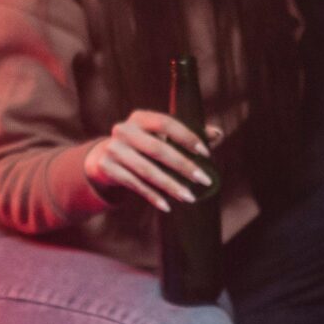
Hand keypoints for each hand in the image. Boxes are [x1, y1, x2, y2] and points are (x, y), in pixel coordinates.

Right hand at [82, 110, 213, 212]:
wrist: (105, 158)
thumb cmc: (143, 146)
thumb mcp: (161, 137)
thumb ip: (188, 135)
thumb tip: (218, 133)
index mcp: (140, 118)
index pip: (166, 123)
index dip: (187, 137)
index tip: (206, 153)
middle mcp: (123, 130)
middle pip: (157, 149)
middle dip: (183, 166)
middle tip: (204, 180)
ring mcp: (113, 149)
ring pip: (146, 170)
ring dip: (170, 185)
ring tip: (189, 197)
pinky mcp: (107, 168)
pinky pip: (134, 184)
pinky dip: (152, 196)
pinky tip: (167, 206)